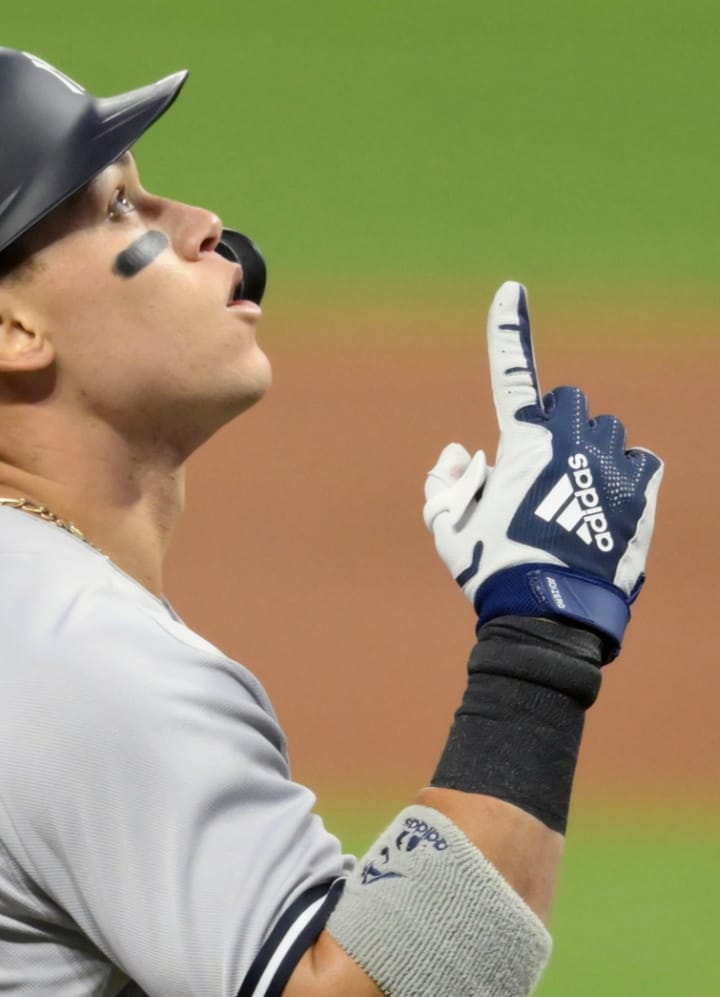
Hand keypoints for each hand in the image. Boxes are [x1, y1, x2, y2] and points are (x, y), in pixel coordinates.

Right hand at [423, 281, 663, 659]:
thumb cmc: (492, 569)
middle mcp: (573, 444)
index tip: (511, 291)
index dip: (508, 332)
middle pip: (569, 403)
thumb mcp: (447, 529)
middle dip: (552, 424)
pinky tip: (604, 504)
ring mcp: (612, 467)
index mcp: (522, 447)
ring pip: (608, 431)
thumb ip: (446, 481)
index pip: (512, 375)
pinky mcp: (642, 494)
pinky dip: (623, 473)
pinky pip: (642, 461)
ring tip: (571, 496)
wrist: (548, 613)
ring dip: (588, 449)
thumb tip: (466, 451)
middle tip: (536, 467)